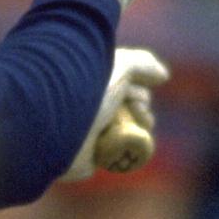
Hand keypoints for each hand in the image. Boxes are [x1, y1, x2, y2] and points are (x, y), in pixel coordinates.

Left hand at [66, 46, 168, 179]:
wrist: (56, 131)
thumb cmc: (85, 92)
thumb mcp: (118, 67)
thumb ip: (142, 64)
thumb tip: (163, 76)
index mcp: (91, 80)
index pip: (125, 80)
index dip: (139, 85)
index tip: (135, 90)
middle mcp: (89, 102)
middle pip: (129, 105)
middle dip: (141, 107)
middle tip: (137, 110)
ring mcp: (89, 129)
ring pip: (128, 130)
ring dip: (140, 128)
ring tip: (138, 128)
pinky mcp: (90, 155)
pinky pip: (119, 153)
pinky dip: (131, 149)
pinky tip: (133, 145)